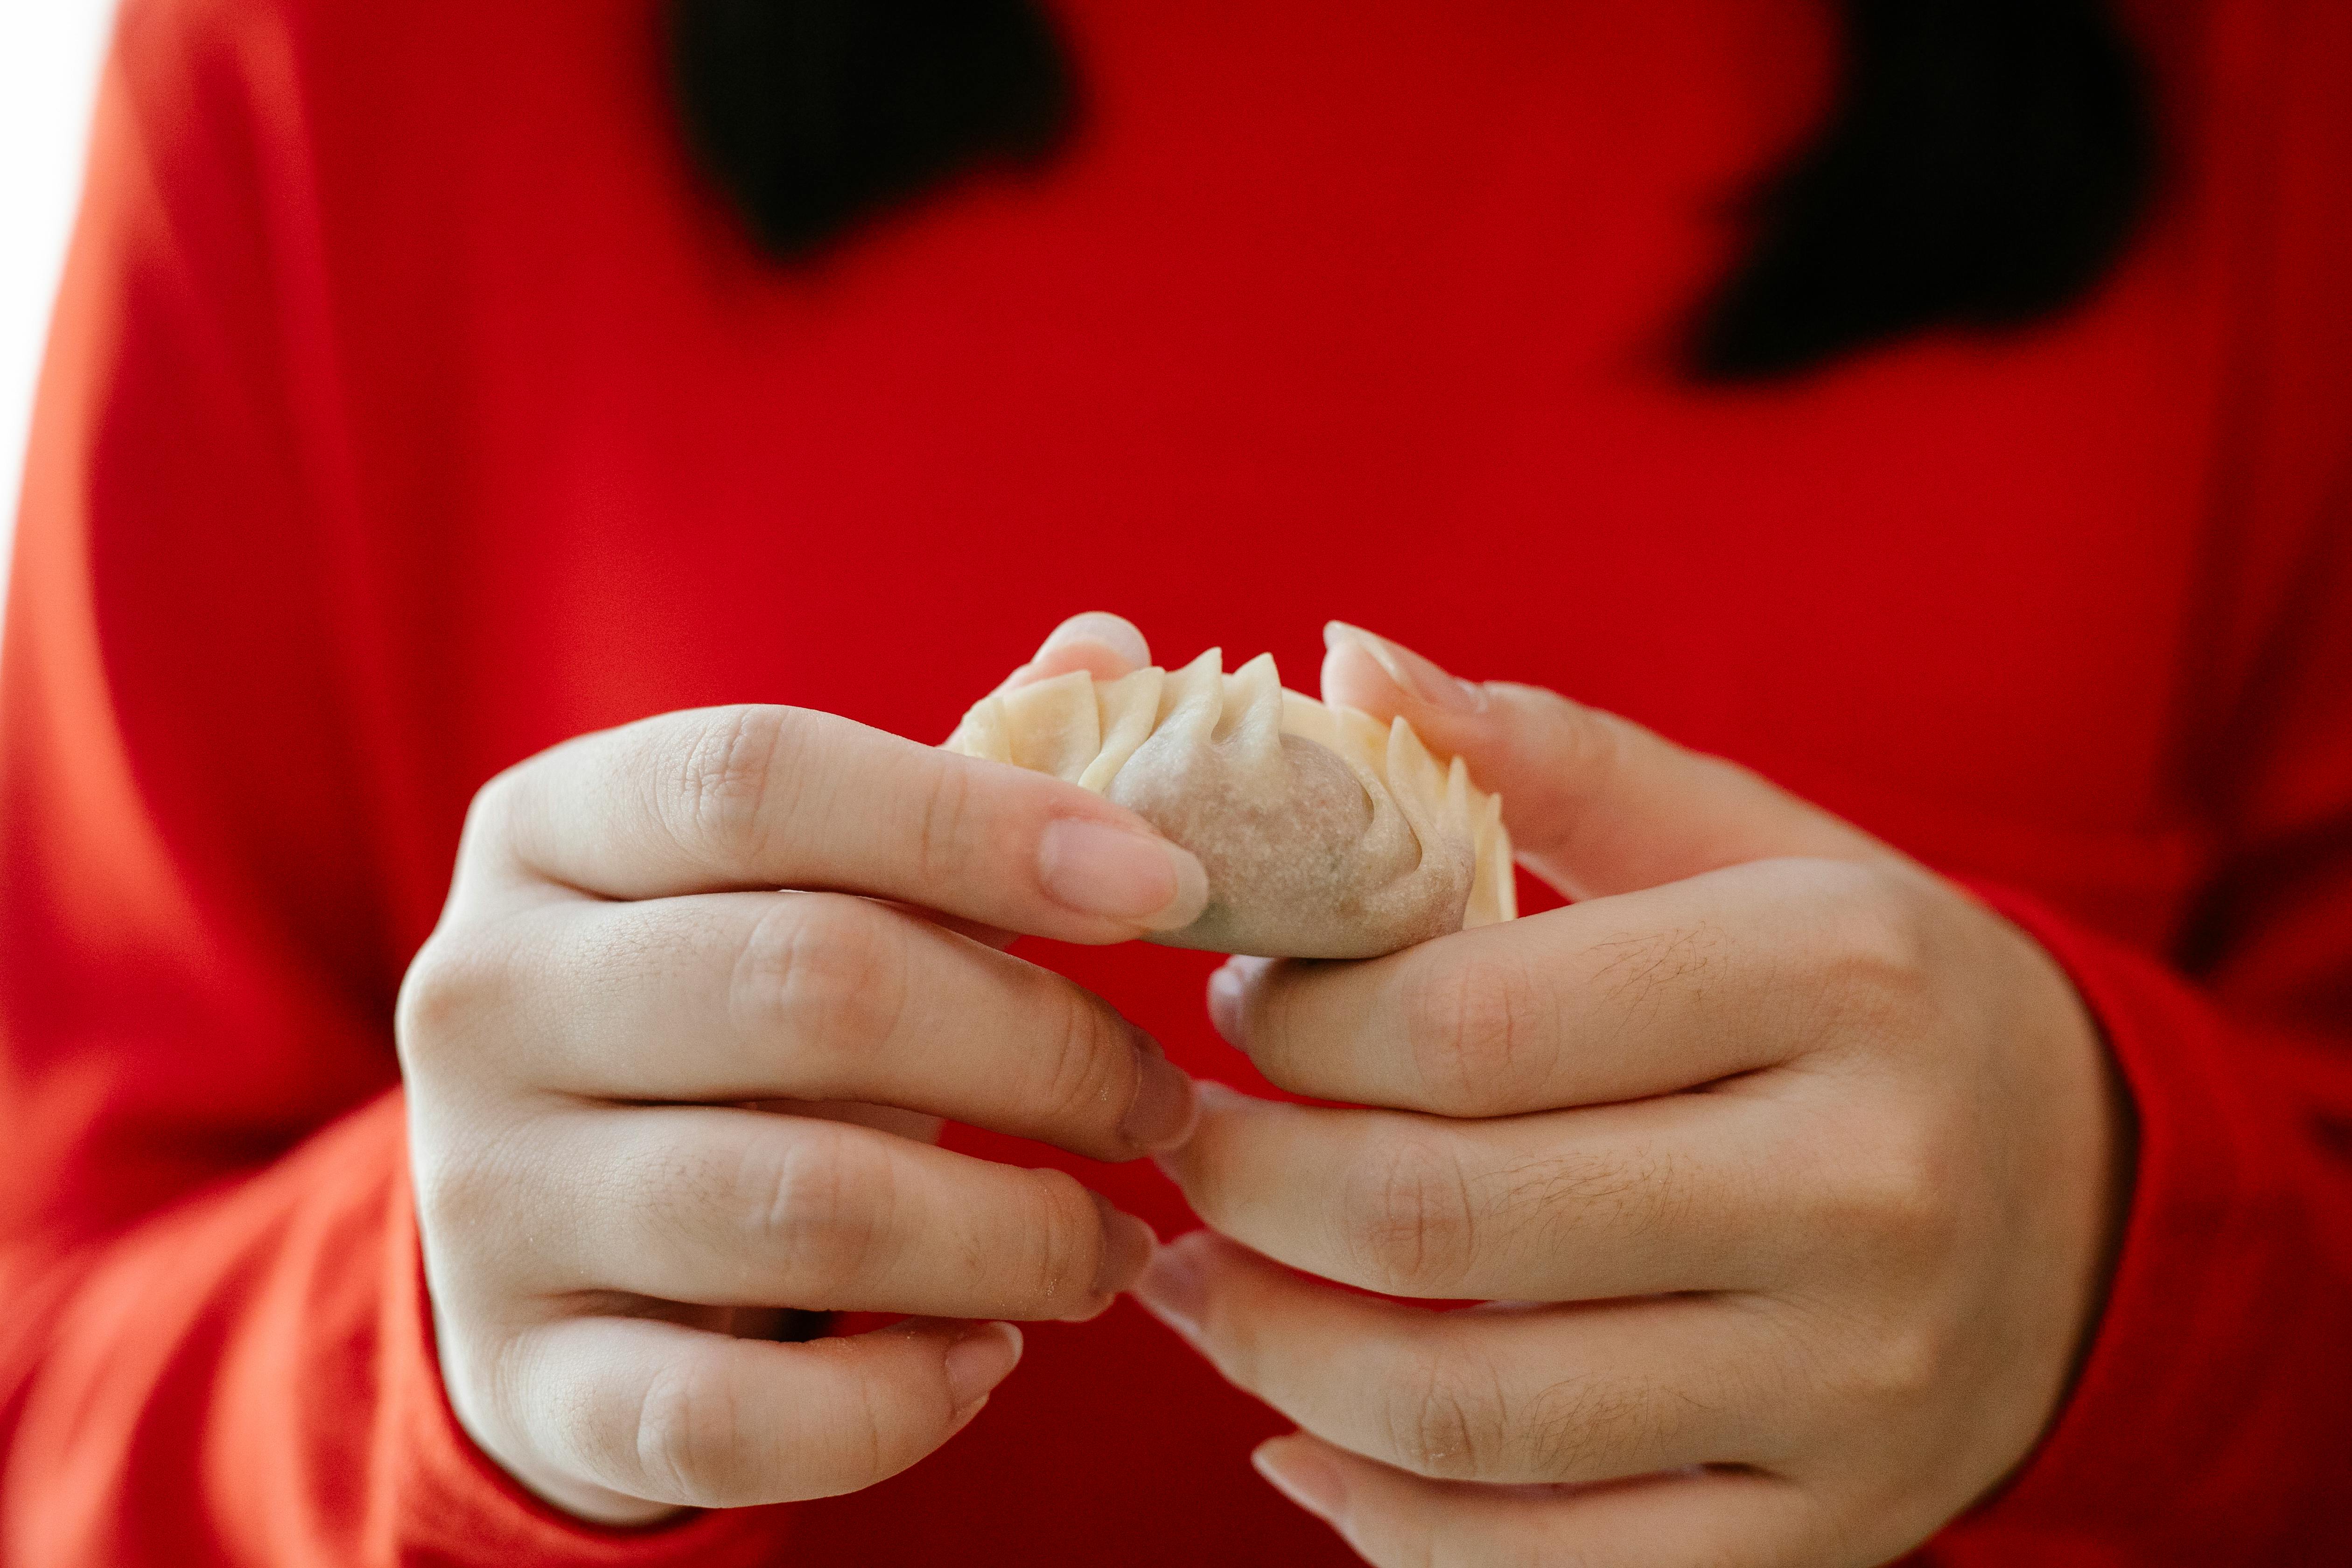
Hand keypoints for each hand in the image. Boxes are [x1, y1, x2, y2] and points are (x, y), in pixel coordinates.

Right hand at [397, 616, 1207, 1523]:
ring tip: (1114, 1243)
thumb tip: (1114, 655)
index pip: (762, 775)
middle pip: (813, 984)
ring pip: (803, 1207)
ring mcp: (486, 1200)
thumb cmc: (740, 1025)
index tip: (1169, 884)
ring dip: (1015, 1232)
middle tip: (1161, 1104)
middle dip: (1045, 1048)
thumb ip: (954, 775)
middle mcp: (485, 995)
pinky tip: (989, 1357)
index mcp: (550, 828)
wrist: (568, 1246)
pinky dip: (903, 1401)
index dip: (982, 821)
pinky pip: (740, 1418)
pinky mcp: (529, 1384)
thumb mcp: (814, 880)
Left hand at [1137, 623, 2131, 1567]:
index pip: (1469, 1024)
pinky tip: (1295, 1430)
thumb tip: (1343, 661)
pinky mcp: (1824, 1533)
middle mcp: (1861, 1192)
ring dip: (1270, 1355)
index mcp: (1834, 977)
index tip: (1240, 1002)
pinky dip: (1380, 1519)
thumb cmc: (1864, 989)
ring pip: (1467, 1417)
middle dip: (1249, 1187)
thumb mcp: (1747, 839)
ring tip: (1192, 1279)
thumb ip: (1544, 756)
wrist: (2085, 1196)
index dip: (1296, 1025)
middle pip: (1443, 1221)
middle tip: (1185, 1144)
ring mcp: (1850, 1388)